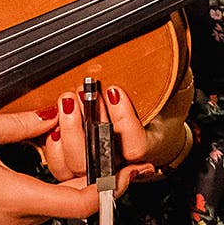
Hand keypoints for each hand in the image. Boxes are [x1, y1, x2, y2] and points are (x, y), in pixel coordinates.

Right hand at [0, 110, 103, 224]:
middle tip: (89, 141)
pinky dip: (40, 186)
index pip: (83, 204)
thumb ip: (22, 123)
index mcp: (17, 199)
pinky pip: (30, 209)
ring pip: (50, 204)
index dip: (110, 188)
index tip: (125, 170)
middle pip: (70, 201)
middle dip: (84, 170)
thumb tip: (53, 115)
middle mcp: (16, 221)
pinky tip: (30, 163)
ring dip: (60, 177)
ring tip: (55, 144)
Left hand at [38, 84, 189, 191]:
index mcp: (146, 147)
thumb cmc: (158, 109)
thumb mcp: (171, 90)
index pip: (136, 146)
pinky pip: (58, 165)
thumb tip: (168, 57)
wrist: (146, 128)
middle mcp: (121, 162)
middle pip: (101, 158)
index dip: (124, 121)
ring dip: (70, 131)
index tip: (114, 91)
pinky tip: (53, 119)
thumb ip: (171, 79)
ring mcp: (96, 166)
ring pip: (77, 165)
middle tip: (81, 94)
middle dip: (89, 124)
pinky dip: (52, 143)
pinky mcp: (73, 165)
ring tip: (67, 101)